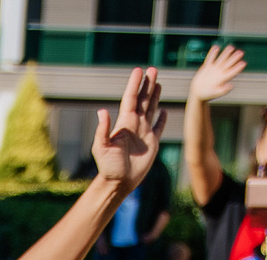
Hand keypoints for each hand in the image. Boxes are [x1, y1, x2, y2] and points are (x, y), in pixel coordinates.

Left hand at [90, 68, 166, 190]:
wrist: (118, 182)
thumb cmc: (108, 166)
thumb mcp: (102, 147)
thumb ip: (103, 130)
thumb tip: (102, 111)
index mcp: (124, 123)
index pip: (130, 98)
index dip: (134, 84)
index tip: (138, 70)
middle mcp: (134, 125)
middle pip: (143, 100)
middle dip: (147, 84)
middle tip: (153, 69)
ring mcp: (144, 133)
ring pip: (151, 109)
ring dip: (155, 96)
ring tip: (158, 83)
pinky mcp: (152, 143)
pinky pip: (158, 128)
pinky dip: (162, 119)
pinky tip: (164, 111)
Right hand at [187, 42, 242, 103]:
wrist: (197, 93)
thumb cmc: (206, 95)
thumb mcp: (215, 93)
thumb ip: (223, 90)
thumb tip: (231, 86)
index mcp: (222, 79)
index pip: (232, 72)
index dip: (237, 68)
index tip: (243, 63)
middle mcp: (219, 73)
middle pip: (228, 64)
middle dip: (234, 58)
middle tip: (240, 52)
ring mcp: (213, 70)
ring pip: (221, 59)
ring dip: (226, 53)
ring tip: (231, 47)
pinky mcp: (206, 68)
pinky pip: (210, 59)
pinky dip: (212, 53)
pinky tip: (216, 47)